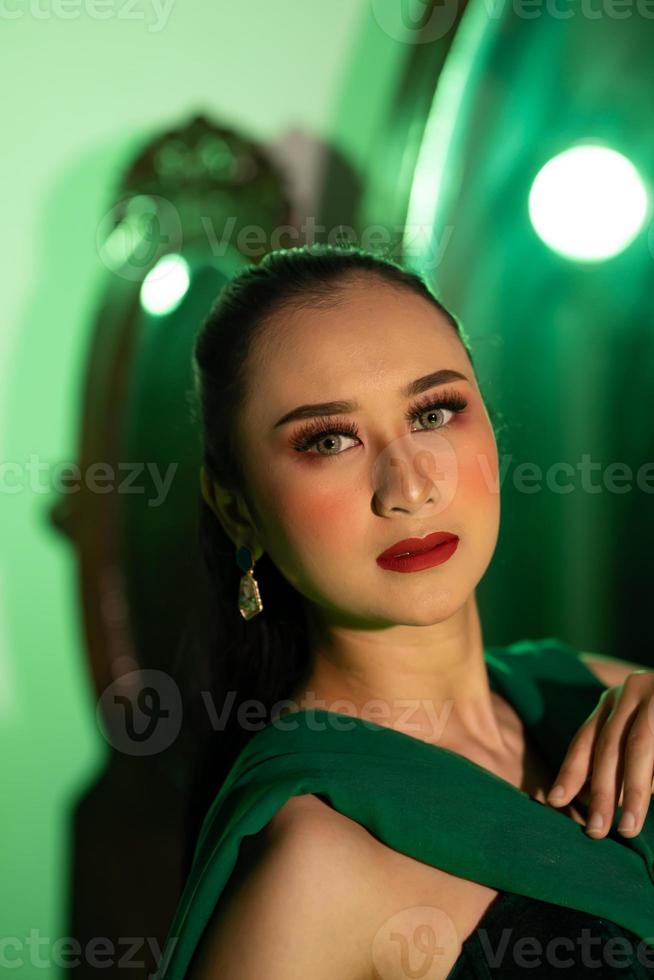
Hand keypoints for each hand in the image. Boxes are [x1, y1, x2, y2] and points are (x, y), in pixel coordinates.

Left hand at [546, 671, 653, 837]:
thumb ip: (616, 755)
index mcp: (615, 699)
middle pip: (610, 746)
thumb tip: (587, 797)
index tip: (554, 801)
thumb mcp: (636, 729)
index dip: (571, 771)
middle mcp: (632, 690)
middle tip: (596, 830)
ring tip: (627, 825)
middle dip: (600, 791)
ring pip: (639, 746)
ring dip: (632, 790)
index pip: (587, 738)